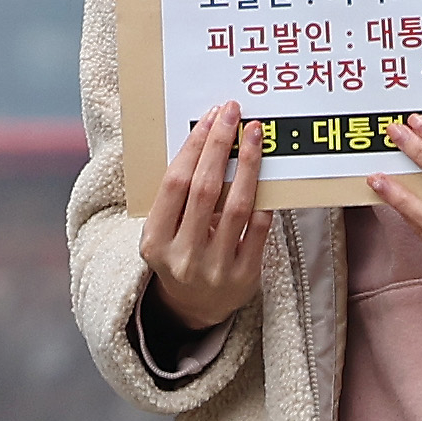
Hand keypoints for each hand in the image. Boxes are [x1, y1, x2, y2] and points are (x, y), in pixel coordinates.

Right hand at [141, 102, 269, 331]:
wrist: (195, 306)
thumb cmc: (179, 253)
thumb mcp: (164, 231)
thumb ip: (179, 198)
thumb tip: (207, 143)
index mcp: (155, 240)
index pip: (174, 184)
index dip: (193, 148)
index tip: (210, 119)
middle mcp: (183, 255)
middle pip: (204, 189)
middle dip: (220, 145)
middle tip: (232, 113)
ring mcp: (216, 268)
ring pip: (236, 206)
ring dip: (247, 164)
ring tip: (255, 135)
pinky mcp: (245, 276)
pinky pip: (258, 228)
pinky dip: (262, 199)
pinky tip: (266, 174)